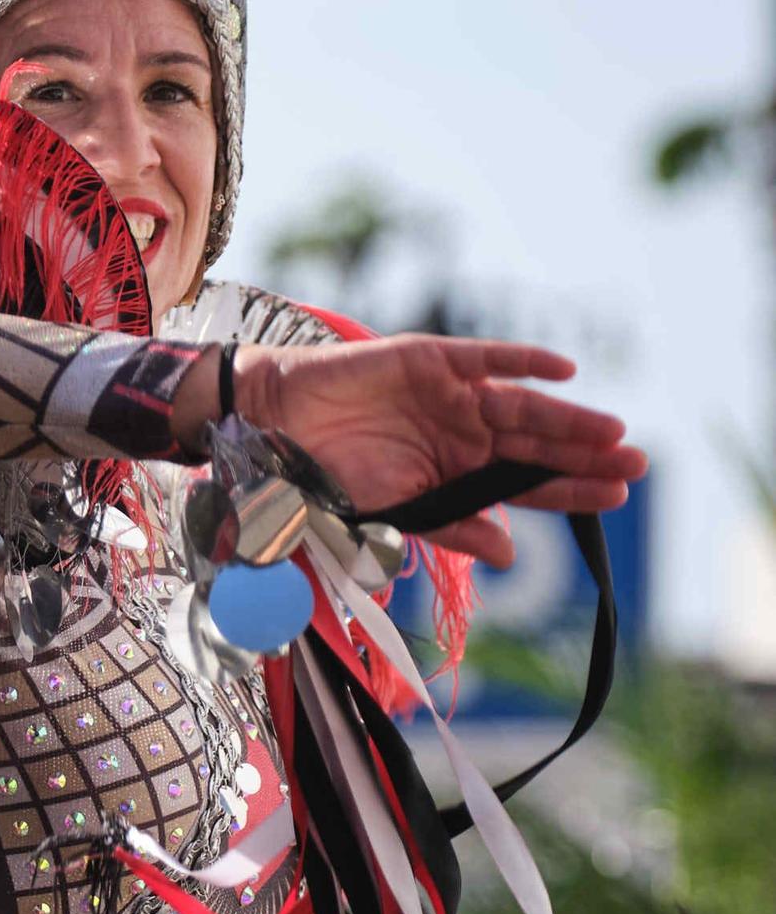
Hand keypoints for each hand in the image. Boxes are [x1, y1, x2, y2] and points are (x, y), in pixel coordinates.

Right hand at [231, 335, 645, 566]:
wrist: (279, 428)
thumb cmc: (331, 477)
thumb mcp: (395, 512)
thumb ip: (453, 526)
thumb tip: (511, 553)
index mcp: (459, 473)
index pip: (529, 484)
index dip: (572, 489)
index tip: (617, 496)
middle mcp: (464, 432)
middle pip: (538, 444)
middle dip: (586, 454)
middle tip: (636, 463)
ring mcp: (452, 395)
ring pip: (523, 405)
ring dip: (568, 415)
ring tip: (611, 431)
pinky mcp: (433, 360)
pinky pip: (487, 360)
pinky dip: (523, 362)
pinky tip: (564, 372)